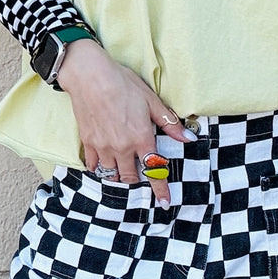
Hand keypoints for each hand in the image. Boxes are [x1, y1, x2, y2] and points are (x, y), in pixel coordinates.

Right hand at [54, 38, 188, 206]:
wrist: (90, 76)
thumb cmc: (123, 84)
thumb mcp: (151, 101)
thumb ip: (169, 123)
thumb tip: (189, 138)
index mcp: (141, 138)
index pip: (154, 170)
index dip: (160, 188)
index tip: (165, 202)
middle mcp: (122, 147)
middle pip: (131, 177)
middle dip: (137, 181)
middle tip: (139, 177)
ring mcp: (103, 147)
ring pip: (111, 174)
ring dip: (118, 177)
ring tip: (122, 172)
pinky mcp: (88, 142)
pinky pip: (94, 165)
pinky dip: (100, 169)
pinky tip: (103, 165)